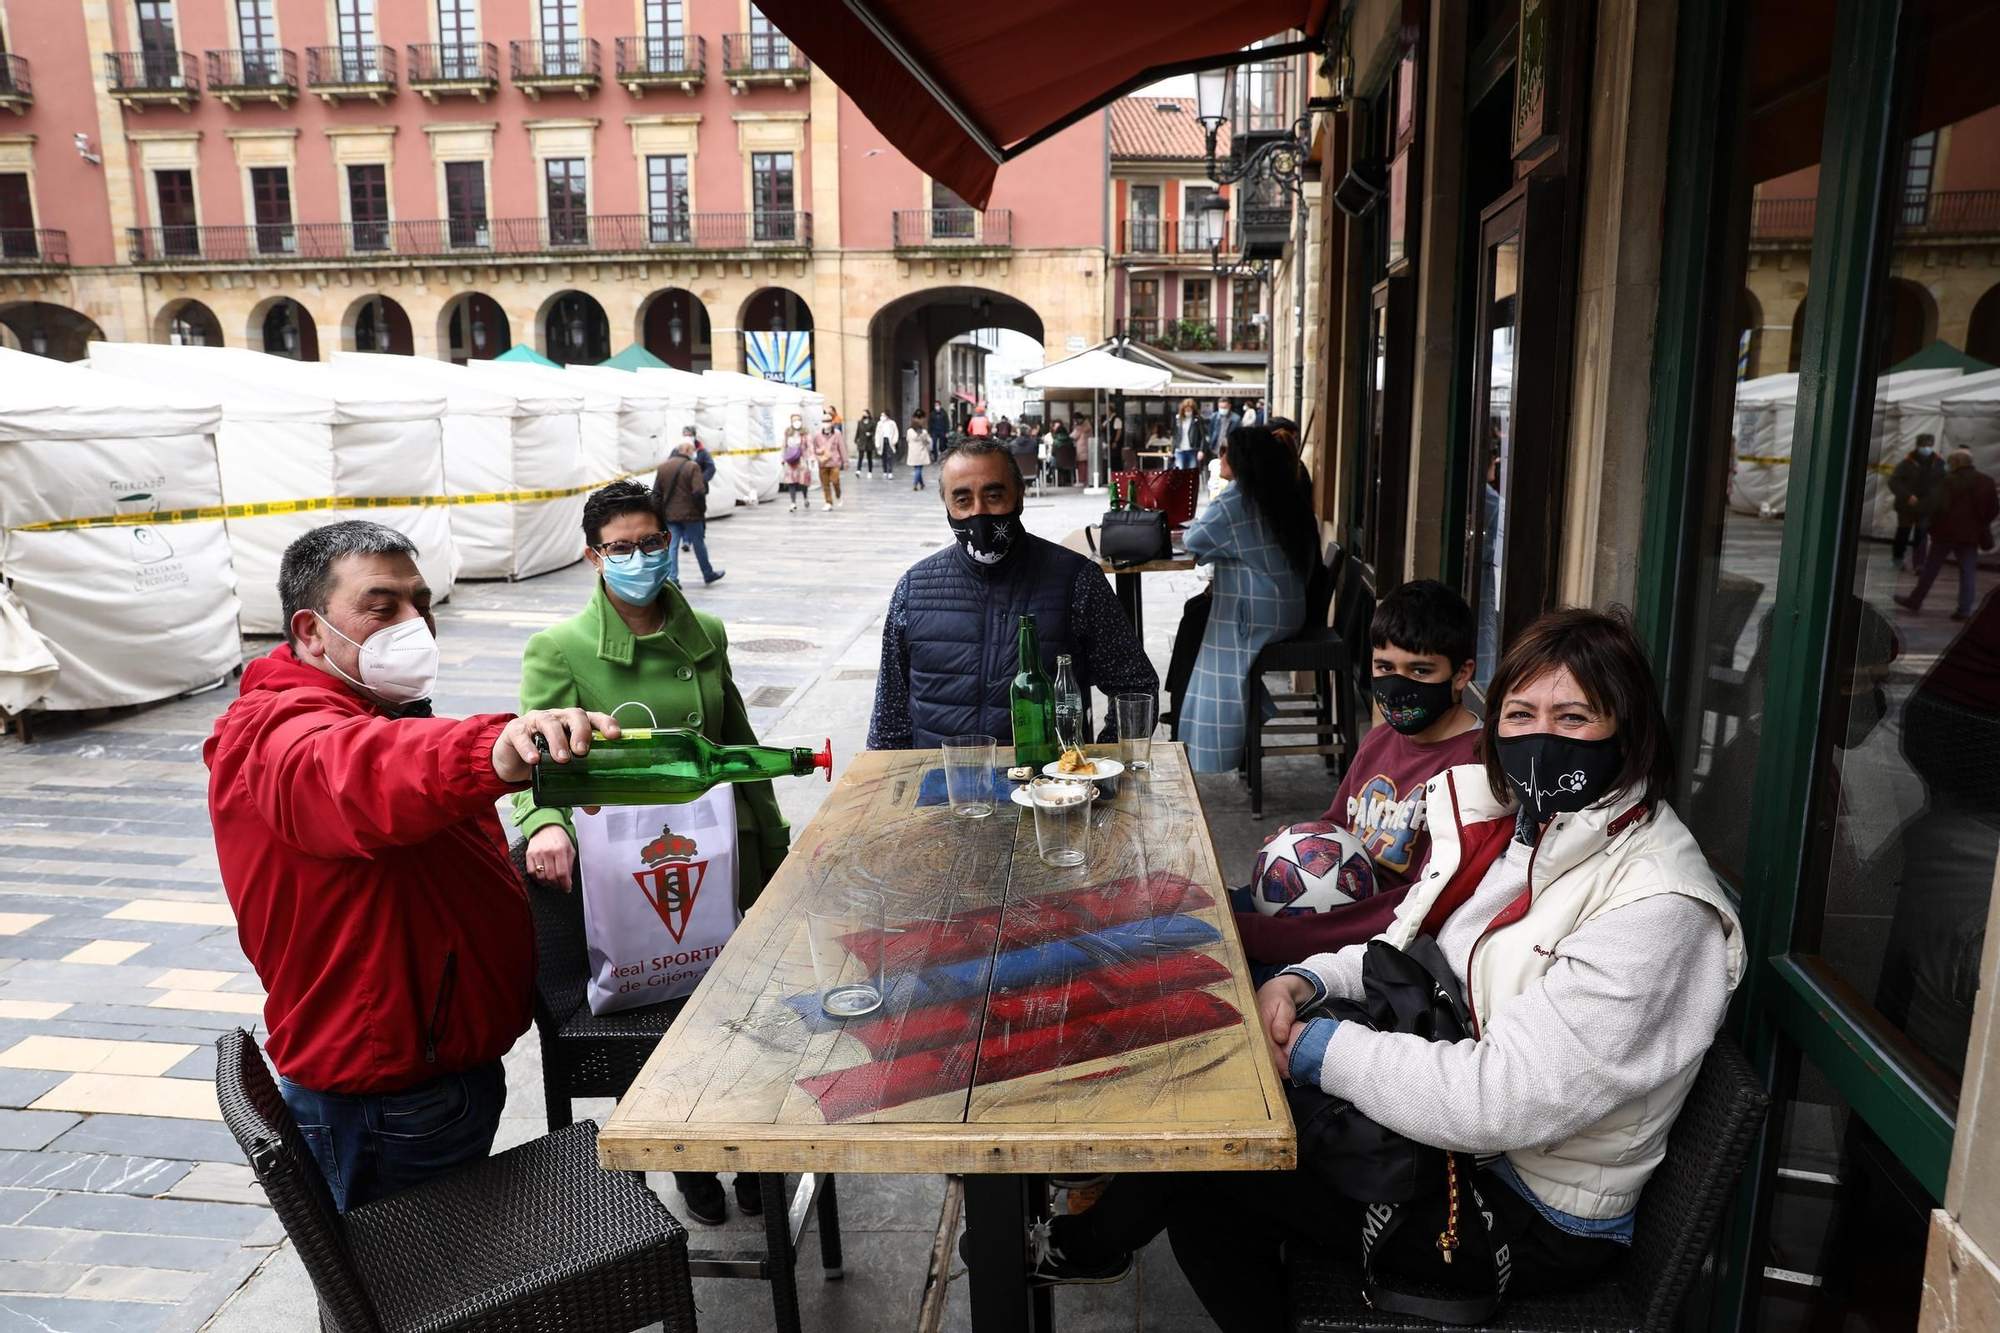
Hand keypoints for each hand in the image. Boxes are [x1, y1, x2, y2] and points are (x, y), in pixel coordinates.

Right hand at [491, 709, 620, 784]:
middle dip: (581, 731)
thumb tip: (594, 808)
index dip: (606, 723)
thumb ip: (576, 786)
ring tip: (562, 759)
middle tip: (582, 752)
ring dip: (557, 739)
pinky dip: (528, 746)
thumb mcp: (560, 774)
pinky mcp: (515, 730)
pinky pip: (522, 734)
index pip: (594, 718)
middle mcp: (558, 718)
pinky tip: (534, 759)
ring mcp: (536, 721)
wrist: (510, 763)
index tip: (615, 735)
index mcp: (574, 725)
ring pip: (549, 722)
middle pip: (574, 715)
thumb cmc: (542, 762)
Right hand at [525, 826, 575, 889]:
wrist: (546, 826)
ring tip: (553, 883)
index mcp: (560, 850)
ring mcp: (537, 854)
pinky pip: (531, 872)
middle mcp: (547, 852)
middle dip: (557, 885)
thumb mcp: (570, 849)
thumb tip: (568, 882)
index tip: (567, 888)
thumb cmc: (560, 838)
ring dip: (548, 883)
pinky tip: (543, 879)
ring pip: (541, 877)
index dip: (565, 884)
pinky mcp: (529, 855)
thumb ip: (570, 866)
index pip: (562, 873)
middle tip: (560, 886)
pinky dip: (537, 879)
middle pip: (551, 877)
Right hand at [1256, 972, 1313, 1074]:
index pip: (1265, 1046)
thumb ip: (1282, 1022)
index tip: (1285, 1070)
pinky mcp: (1257, 1039)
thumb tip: (1279, 1038)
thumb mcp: (1284, 1007)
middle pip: (1261, 1053)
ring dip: (1273, 1064)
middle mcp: (1252, 1031)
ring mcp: (1253, 1036)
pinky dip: (1272, 1060)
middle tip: (1287, 1075)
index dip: (1276, 1059)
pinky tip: (1281, 1066)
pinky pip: (1263, 1052)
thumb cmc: (1280, 1000)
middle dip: (1274, 1066)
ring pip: (1262, 1054)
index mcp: (1256, 1023)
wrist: (1274, 992)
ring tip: (1286, 1073)